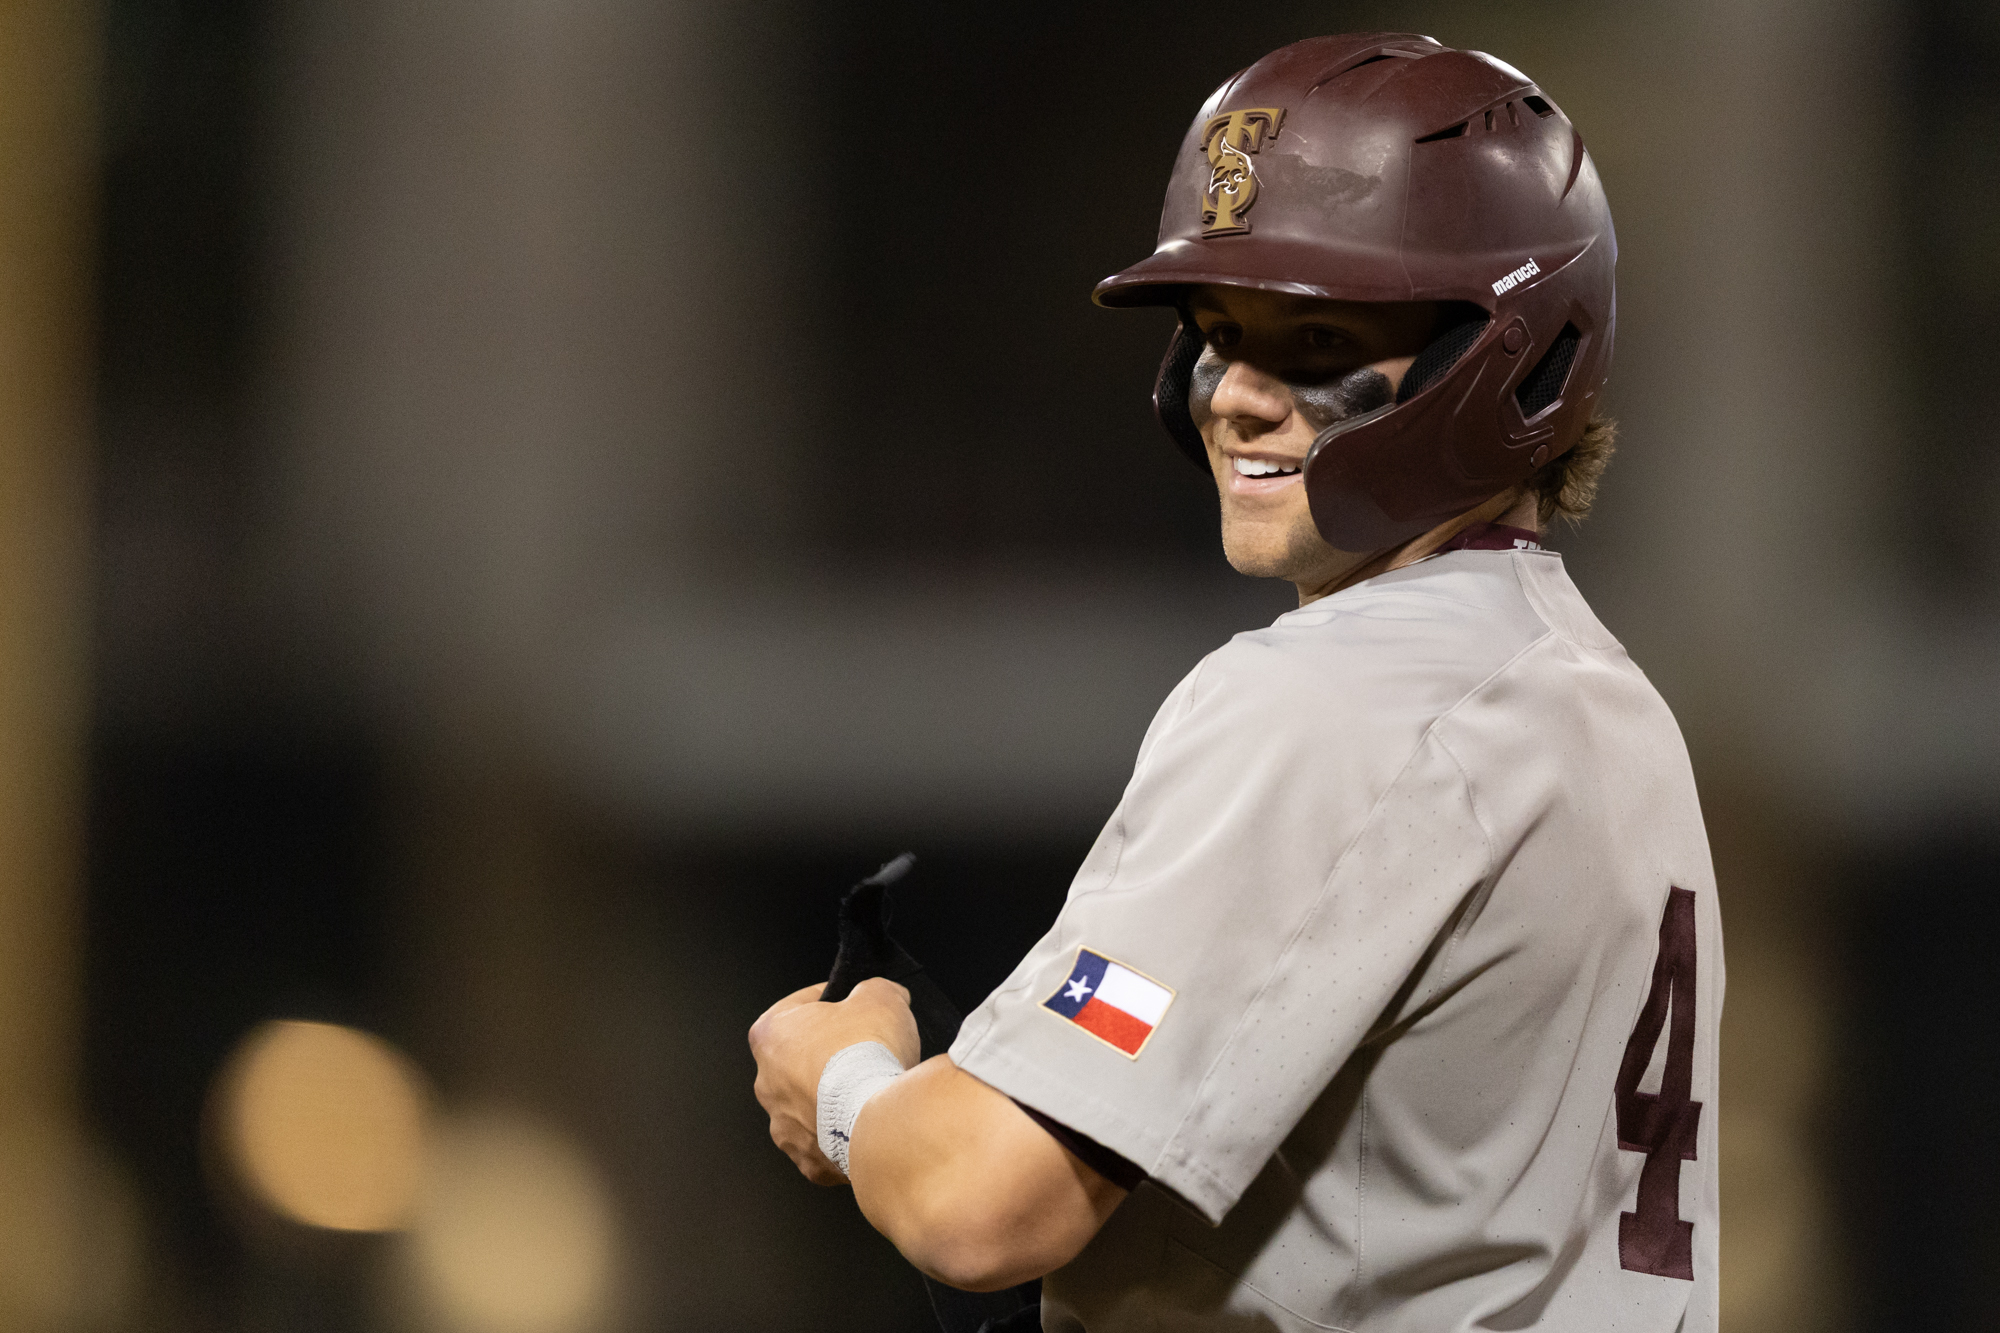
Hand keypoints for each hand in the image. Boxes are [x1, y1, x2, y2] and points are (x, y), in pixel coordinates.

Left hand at [749, 977, 921, 1183]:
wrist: (879, 1120)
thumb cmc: (866, 1058)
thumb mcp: (880, 996)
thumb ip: (875, 989)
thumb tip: (880, 994)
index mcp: (771, 1035)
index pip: (799, 1006)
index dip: (831, 1001)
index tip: (852, 1005)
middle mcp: (767, 1083)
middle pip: (801, 1057)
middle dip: (832, 1052)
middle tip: (866, 1048)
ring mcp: (785, 1126)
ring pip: (811, 1103)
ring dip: (835, 1096)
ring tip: (870, 1088)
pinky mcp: (808, 1159)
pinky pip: (826, 1139)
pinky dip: (846, 1131)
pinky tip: (870, 1119)